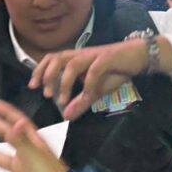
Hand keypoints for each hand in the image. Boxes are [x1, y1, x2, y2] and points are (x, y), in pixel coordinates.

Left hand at [28, 38, 165, 120]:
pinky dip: (88, 84)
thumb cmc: (116, 70)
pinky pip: (94, 70)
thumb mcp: (97, 90)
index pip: (52, 58)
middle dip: (47, 74)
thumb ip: (81, 101)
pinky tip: (87, 96)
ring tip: (60, 99)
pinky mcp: (107, 58)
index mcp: (76, 59)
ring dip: (64, 81)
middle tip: (45, 94)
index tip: (33, 86)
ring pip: (72, 63)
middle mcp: (82, 54)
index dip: (40, 70)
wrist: (138, 56)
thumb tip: (67, 116)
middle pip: (58, 57)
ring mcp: (94, 55)